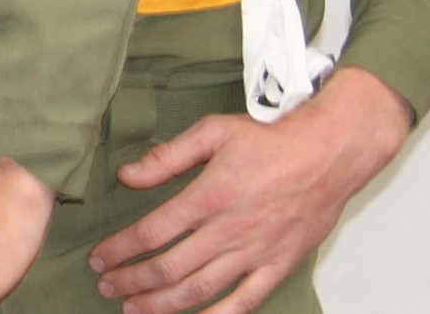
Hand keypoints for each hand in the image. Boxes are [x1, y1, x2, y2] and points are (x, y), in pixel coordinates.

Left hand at [90, 66, 412, 313]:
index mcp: (208, 197)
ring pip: (201, 290)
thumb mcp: (213, 132)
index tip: (99, 258)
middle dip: (133, 281)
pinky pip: (246, 301)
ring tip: (136, 308)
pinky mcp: (280, 265)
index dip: (120, 250)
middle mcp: (229, 230)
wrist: (330, 153)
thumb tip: (127, 175)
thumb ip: (167, 157)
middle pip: (170, 268)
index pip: (151, 232)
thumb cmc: (273, 139)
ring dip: (164, 303)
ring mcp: (256, 252)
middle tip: (108, 287)